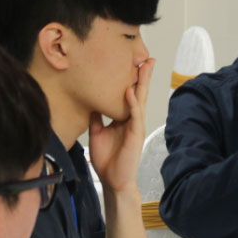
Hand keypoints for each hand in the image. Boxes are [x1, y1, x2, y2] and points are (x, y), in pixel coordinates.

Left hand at [90, 57, 154, 192]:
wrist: (114, 180)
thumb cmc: (108, 160)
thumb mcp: (97, 133)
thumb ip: (97, 117)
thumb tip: (91, 102)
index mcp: (123, 118)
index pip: (128, 94)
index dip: (131, 79)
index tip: (131, 62)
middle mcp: (132, 119)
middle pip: (138, 92)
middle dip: (142, 74)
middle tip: (146, 57)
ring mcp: (135, 126)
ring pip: (140, 99)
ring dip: (142, 82)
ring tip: (145, 66)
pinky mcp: (135, 134)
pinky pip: (135, 115)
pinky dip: (133, 103)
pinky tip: (130, 91)